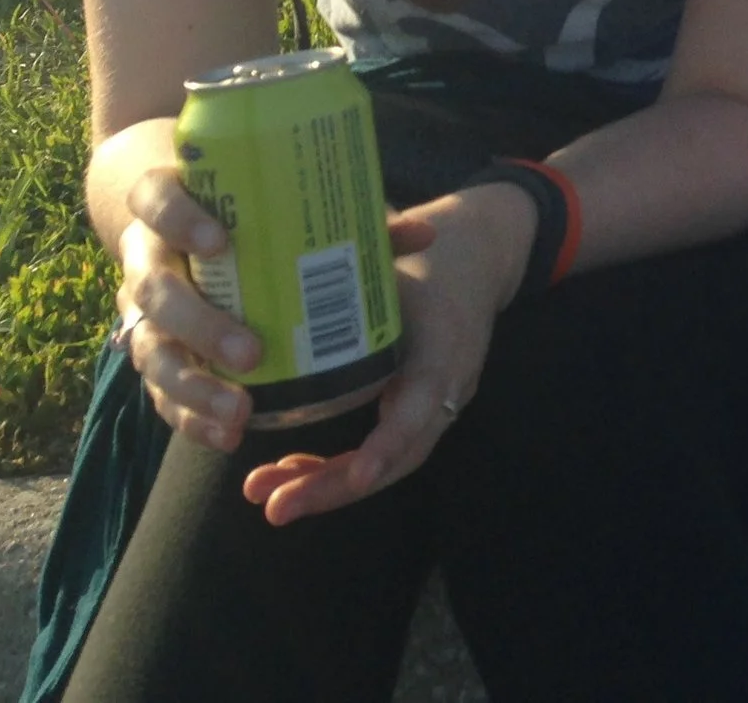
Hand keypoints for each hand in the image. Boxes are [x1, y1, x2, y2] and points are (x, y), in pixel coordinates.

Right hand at [119, 167, 436, 453]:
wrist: (186, 224)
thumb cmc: (250, 213)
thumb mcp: (280, 206)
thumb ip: (348, 220)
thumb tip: (425, 235)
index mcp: (169, 205)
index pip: (158, 201)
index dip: (181, 220)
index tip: (221, 242)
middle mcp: (145, 257)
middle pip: (154, 290)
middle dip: (200, 324)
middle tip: (252, 352)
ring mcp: (141, 310)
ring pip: (150, 350)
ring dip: (193, 386)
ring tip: (239, 410)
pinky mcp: (150, 350)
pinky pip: (157, 389)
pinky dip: (189, 415)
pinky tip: (226, 434)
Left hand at [240, 181, 536, 525]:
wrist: (480, 260)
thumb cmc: (434, 254)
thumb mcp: (404, 250)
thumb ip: (361, 252)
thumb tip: (293, 240)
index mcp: (447, 344)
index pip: (424, 404)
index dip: (391, 441)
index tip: (357, 473)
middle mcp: (448, 386)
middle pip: (399, 455)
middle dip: (335, 486)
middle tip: (274, 506)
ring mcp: (438, 404)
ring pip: (387, 463)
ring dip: (326, 486)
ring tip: (267, 498)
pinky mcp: (417, 410)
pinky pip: (382, 453)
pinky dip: (335, 469)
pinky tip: (288, 471)